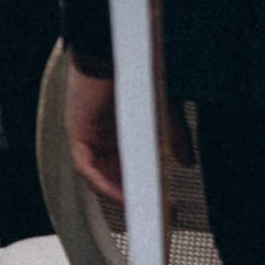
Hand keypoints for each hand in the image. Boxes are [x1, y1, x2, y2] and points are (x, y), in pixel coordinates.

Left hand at [65, 61, 192, 211]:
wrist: (116, 50)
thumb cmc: (137, 75)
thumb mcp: (165, 114)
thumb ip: (175, 139)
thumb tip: (188, 162)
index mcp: (120, 131)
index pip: (127, 168)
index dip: (142, 189)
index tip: (160, 206)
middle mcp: (102, 135)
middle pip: (112, 176)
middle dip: (130, 197)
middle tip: (151, 214)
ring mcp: (88, 134)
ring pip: (99, 175)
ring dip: (117, 194)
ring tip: (138, 209)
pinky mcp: (77, 132)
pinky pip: (85, 167)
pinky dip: (102, 182)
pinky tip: (120, 193)